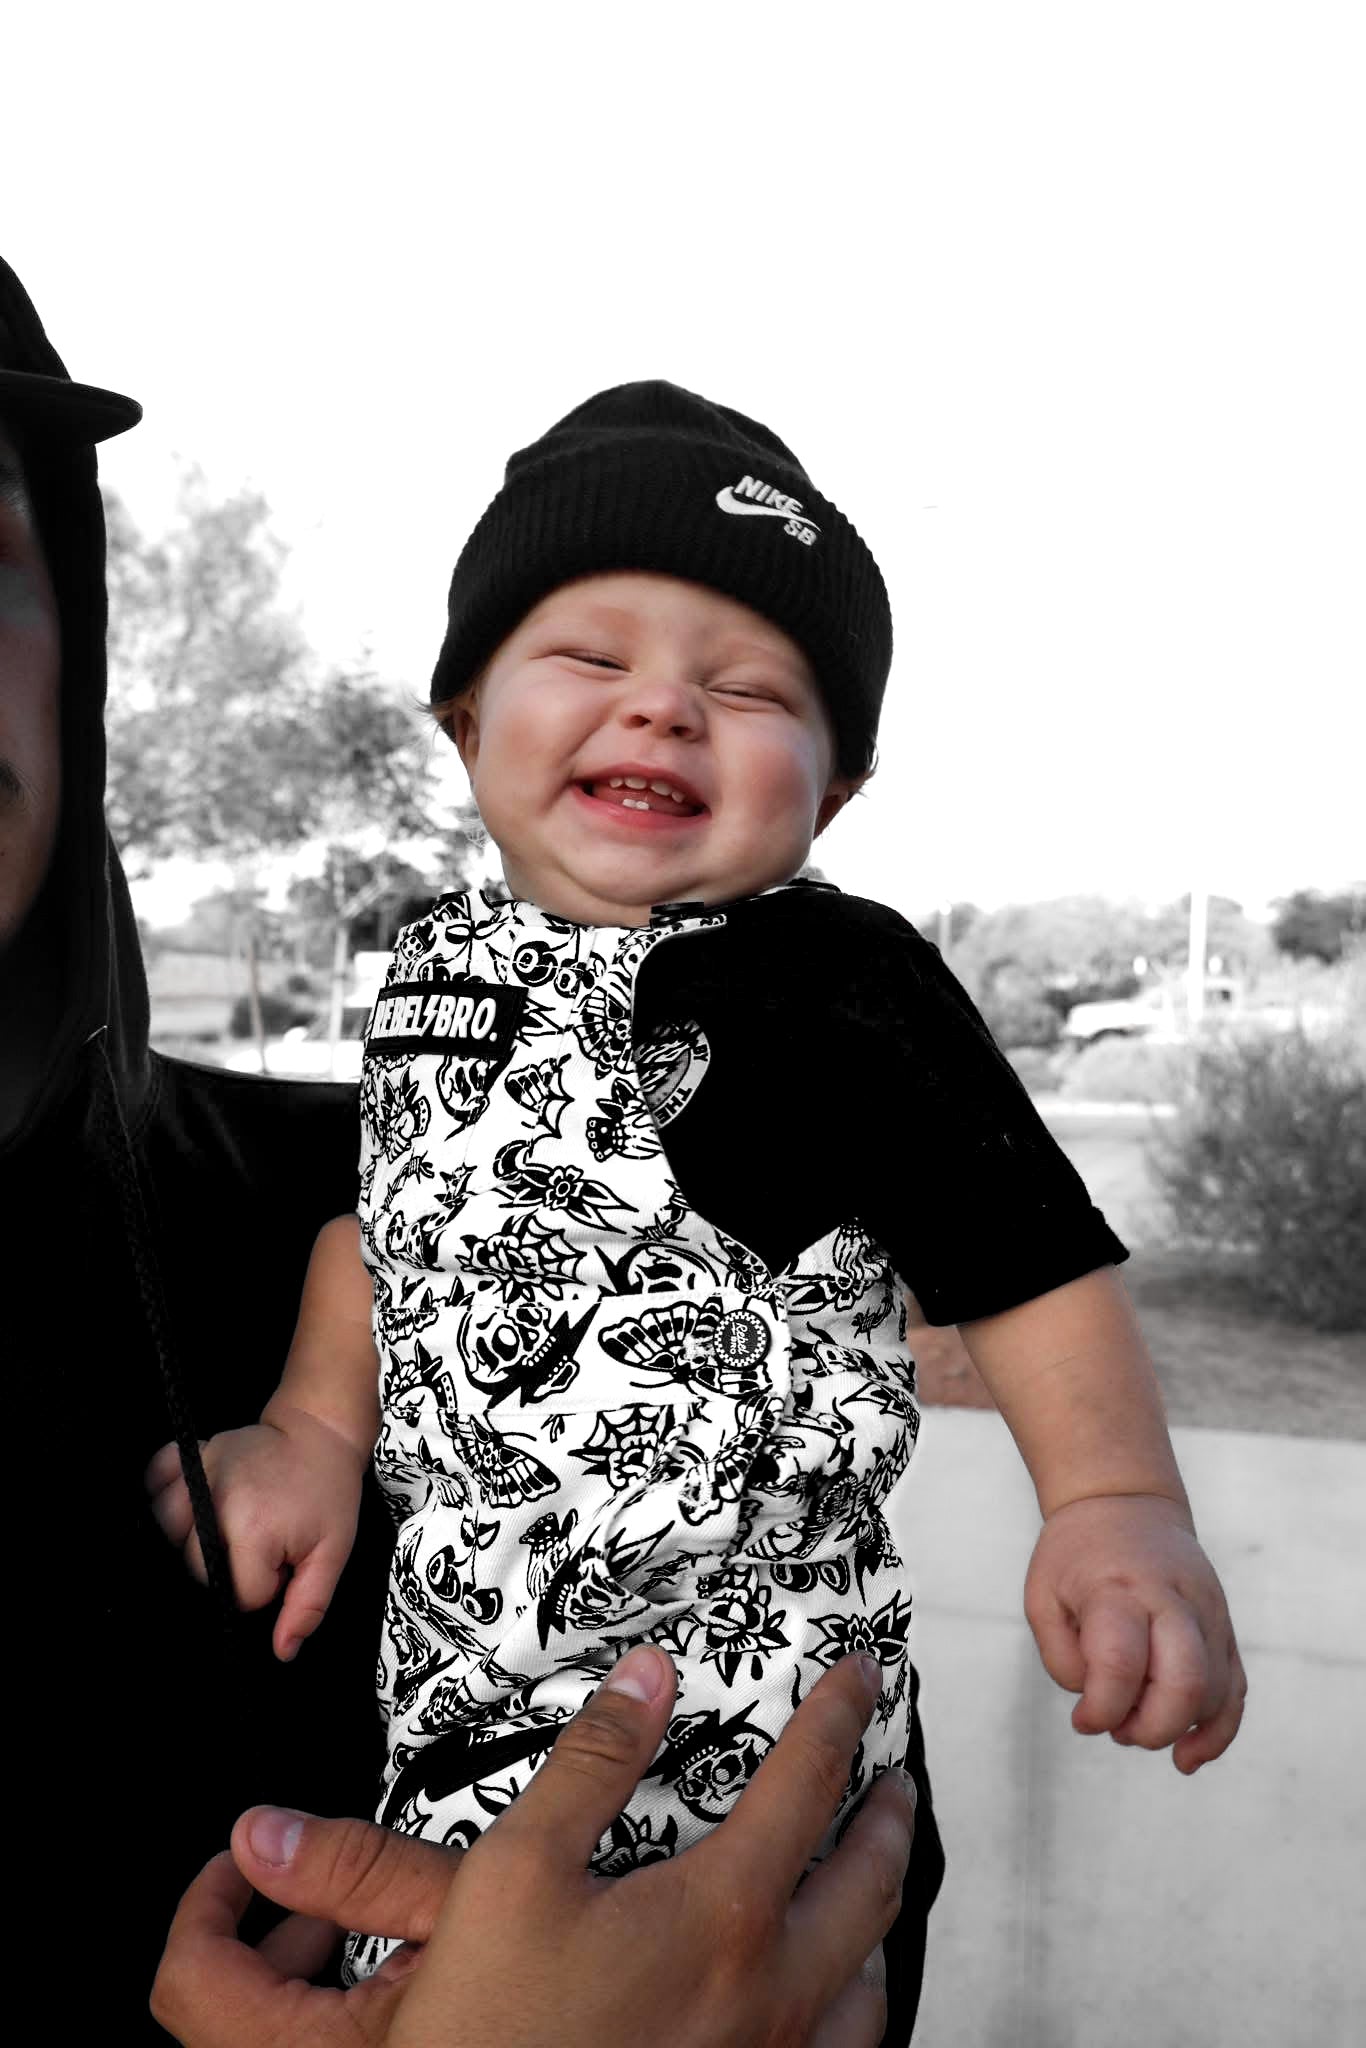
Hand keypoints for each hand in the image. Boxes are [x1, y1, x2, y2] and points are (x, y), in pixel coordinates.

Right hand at [144, 1410, 363, 1660]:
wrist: (321, 1432)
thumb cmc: (329, 1493)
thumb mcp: (333, 1553)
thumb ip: (308, 1606)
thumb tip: (281, 1652)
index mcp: (253, 1530)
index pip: (238, 1593)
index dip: (264, 1587)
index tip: (283, 1563)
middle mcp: (217, 1501)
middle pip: (196, 1568)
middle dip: (230, 1568)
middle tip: (261, 1546)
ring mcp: (202, 1471)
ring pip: (166, 1526)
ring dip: (190, 1536)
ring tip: (223, 1529)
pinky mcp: (195, 1451)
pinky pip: (157, 1474)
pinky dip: (163, 1488)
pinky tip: (188, 1500)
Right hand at [151, 1646, 914, 2046]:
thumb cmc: (496, 2031)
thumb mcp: (517, 1870)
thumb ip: (590, 1764)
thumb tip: (643, 1682)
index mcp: (721, 1915)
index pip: (808, 1783)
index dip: (840, 1716)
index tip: (859, 1682)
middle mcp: (767, 1989)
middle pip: (869, 1880)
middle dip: (890, 1816)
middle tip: (894, 1778)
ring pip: (871, 1981)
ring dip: (880, 1915)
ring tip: (870, 1882)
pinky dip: (852, 2004)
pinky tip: (830, 1998)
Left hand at [1024, 1491, 1247, 1771]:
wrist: (1125, 1503)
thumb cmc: (1075, 1557)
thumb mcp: (1042, 1596)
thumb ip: (1062, 1658)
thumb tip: (1098, 1709)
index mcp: (1117, 1588)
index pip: (1120, 1663)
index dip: (1101, 1709)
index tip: (1082, 1719)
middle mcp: (1172, 1599)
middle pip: (1185, 1682)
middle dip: (1151, 1728)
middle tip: (1118, 1729)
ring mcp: (1207, 1612)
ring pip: (1215, 1692)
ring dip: (1177, 1728)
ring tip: (1135, 1721)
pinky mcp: (1224, 1627)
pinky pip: (1236, 1689)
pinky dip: (1218, 1732)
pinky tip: (1188, 1756)